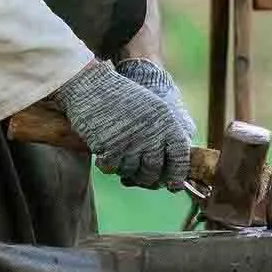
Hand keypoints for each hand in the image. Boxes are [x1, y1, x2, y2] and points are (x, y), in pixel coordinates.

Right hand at [52, 61, 191, 188]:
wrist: (92, 87)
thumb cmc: (122, 99)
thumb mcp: (153, 110)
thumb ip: (164, 136)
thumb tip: (171, 172)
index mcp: (167, 122)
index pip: (180, 157)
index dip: (177, 174)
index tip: (171, 184)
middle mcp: (152, 132)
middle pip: (155, 171)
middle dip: (146, 177)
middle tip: (138, 174)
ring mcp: (132, 141)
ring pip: (132, 172)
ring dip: (124, 169)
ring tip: (118, 154)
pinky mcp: (111, 146)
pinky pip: (112, 168)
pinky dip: (107, 164)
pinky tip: (103, 152)